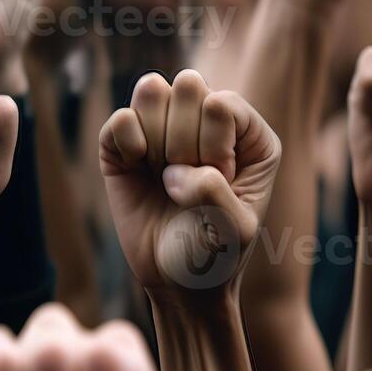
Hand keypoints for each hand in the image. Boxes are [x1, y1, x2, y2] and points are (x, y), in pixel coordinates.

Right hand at [99, 68, 279, 295]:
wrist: (178, 284)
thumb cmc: (215, 255)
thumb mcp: (233, 229)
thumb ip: (213, 191)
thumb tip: (171, 171)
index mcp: (250, 133)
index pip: (221, 104)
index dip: (213, 150)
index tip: (220, 187)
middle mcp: (211, 120)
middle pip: (188, 87)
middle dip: (183, 144)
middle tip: (189, 184)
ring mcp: (167, 126)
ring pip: (151, 91)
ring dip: (156, 143)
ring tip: (166, 178)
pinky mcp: (127, 143)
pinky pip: (121, 119)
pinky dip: (126, 144)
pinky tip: (137, 170)